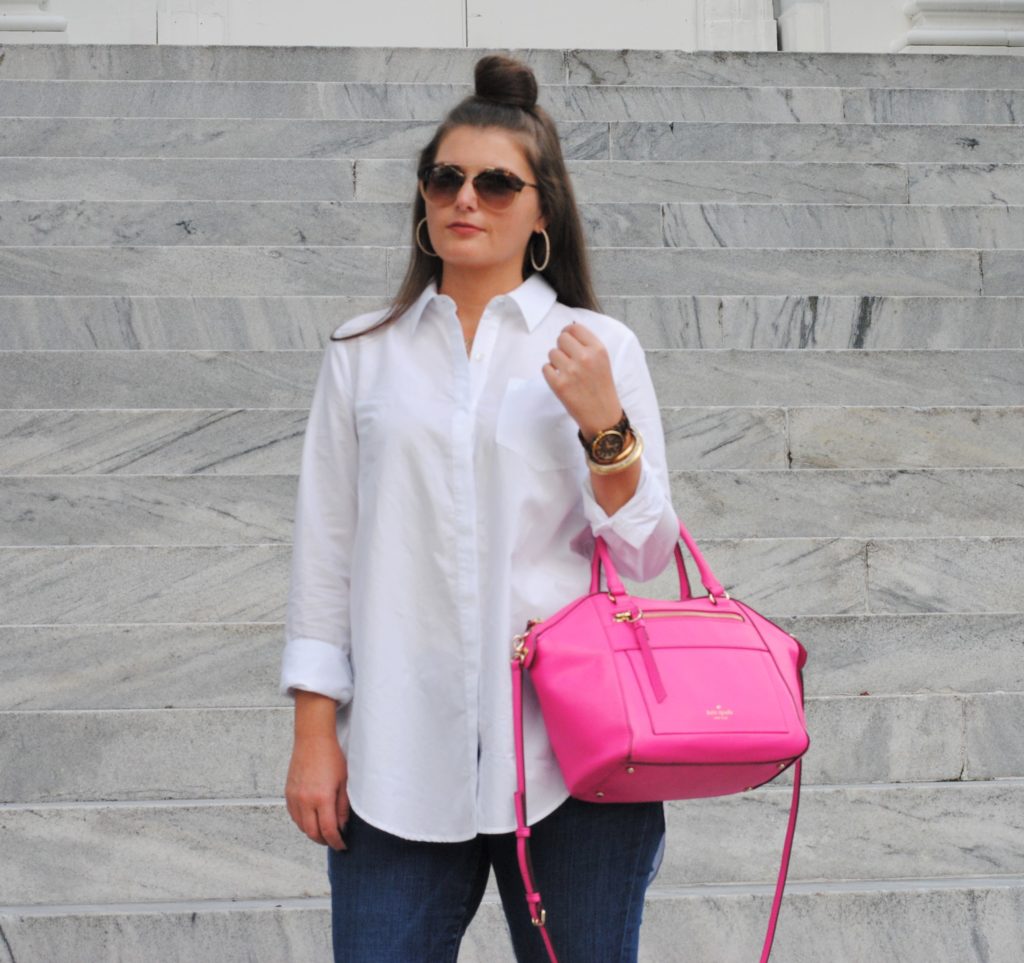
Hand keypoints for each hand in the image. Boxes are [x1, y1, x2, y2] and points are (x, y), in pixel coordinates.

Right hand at [285, 693, 349, 850]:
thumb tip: (342, 826)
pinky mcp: (288, 793)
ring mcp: (294, 797)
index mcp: (321, 798)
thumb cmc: (332, 757)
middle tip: (334, 841)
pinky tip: (312, 820)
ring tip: (324, 831)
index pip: (328, 830)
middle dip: (324, 841)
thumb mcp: (344, 782)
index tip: (342, 845)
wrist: (313, 740)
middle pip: (312, 833)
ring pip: (301, 826)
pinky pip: (294, 816)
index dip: (336, 842)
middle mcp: (305, 800)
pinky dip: (303, 822)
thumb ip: (343, 807)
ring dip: (313, 833)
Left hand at [541, 322, 621, 437]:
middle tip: (569, 360)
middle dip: (562, 348)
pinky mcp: (559, 384)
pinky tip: (561, 380)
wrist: (602, 416)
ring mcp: (571, 371)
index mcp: (598, 350)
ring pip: (552, 353)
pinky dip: (550, 373)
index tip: (568, 342)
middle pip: (561, 338)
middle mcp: (585, 358)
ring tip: (567, 373)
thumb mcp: (603, 361)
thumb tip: (568, 330)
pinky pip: (545, 368)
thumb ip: (587, 345)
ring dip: (556, 361)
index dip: (568, 333)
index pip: (574, 328)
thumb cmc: (601, 387)